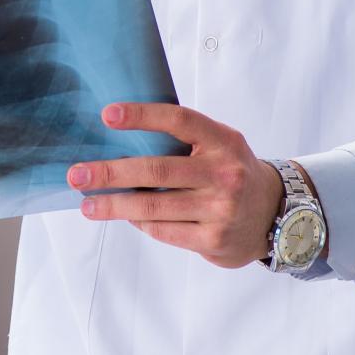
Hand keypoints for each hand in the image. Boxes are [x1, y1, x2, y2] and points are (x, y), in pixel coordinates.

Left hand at [68, 103, 285, 268]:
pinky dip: (139, 223)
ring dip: (114, 206)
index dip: (142, 116)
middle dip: (110, 173)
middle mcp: (224, 173)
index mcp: (223, 141)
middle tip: (77, 175)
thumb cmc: (231, 172)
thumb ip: (182, 139)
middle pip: (156, 170)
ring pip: (153, 207)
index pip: (179, 121)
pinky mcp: (213, 238)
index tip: (107, 115)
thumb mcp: (219, 145)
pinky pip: (163, 230)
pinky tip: (124, 217)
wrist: (277, 215)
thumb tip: (119, 140)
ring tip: (87, 205)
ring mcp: (220, 209)